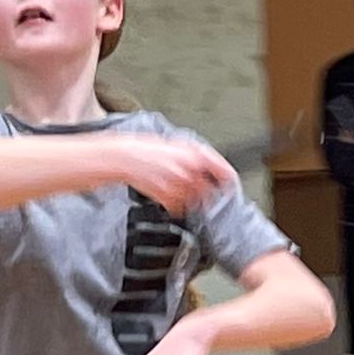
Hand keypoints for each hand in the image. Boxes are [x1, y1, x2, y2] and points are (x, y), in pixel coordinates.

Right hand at [111, 135, 235, 216]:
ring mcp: (179, 186)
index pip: (224, 172)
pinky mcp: (167, 198)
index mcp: (195, 155)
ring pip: (194, 202)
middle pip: (209, 192)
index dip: (228, 181)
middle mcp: (190, 171)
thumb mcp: (178, 145)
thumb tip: (212, 169)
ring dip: (187, 200)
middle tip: (193, 189)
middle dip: (204, 193)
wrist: (124, 157)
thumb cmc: (147, 149)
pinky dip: (173, 205)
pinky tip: (164, 194)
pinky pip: (178, 209)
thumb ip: (197, 158)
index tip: (230, 187)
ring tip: (173, 188)